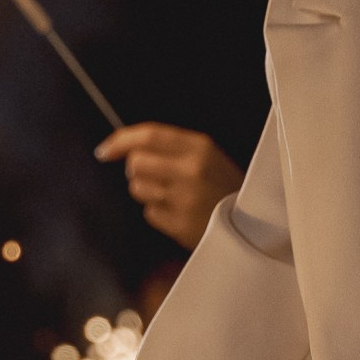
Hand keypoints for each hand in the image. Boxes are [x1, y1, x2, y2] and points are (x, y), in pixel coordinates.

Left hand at [94, 124, 244, 250]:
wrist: (255, 224)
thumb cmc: (226, 188)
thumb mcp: (209, 157)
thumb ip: (174, 149)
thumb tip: (128, 149)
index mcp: (200, 147)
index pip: (149, 135)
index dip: (121, 140)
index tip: (104, 150)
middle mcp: (191, 170)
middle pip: (136, 163)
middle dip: (138, 170)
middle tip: (156, 177)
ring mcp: (185, 199)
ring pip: (138, 189)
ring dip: (147, 192)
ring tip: (172, 196)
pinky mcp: (180, 224)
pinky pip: (150, 213)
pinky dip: (159, 214)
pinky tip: (178, 213)